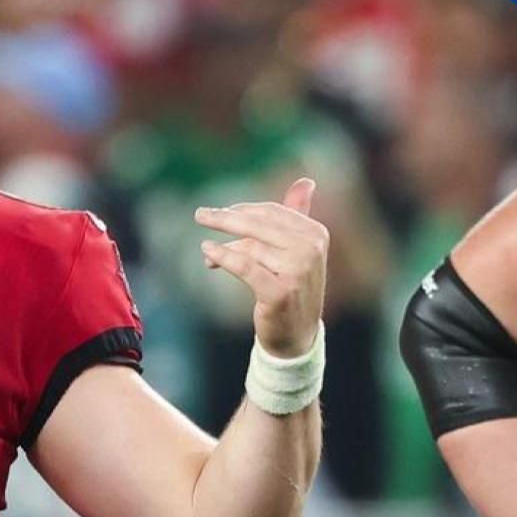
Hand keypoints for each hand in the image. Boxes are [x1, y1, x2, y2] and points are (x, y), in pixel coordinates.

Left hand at [194, 177, 328, 356]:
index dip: (243, 211)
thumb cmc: (292, 287)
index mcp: (316, 233)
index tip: (221, 213)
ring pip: (250, 247)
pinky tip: (207, 252)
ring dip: (224, 246)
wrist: (297, 334)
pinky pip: (245, 266)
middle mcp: (310, 249)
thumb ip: (296, 216)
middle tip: (200, 215)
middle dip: (226, 218)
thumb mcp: (296, 250)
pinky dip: (223, 257)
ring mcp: (297, 270)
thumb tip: (306, 181)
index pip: (272, 212)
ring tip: (206, 248)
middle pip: (258, 224)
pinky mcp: (280, 291)